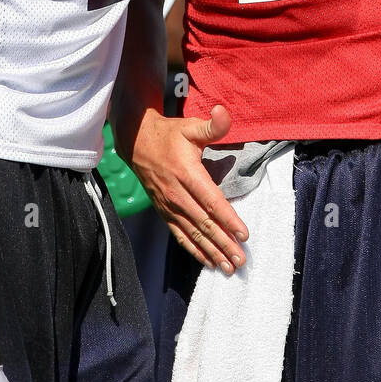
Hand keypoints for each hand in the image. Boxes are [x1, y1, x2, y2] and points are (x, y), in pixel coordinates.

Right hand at [122, 104, 248, 270]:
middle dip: (224, 244)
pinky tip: (207, 262)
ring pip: (193, 234)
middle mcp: (177, 194)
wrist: (137, 142)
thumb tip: (224, 113)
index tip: (244, 235)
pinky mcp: (164, 212)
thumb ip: (211, 125)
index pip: (211, 201)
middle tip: (241, 261)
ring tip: (228, 268)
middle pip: (204, 224)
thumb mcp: (190, 126)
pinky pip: (179, 234)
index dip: (228, 219)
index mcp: (187, 174)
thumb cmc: (169, 135)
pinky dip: (193, 250)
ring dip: (211, 252)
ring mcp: (169, 206)